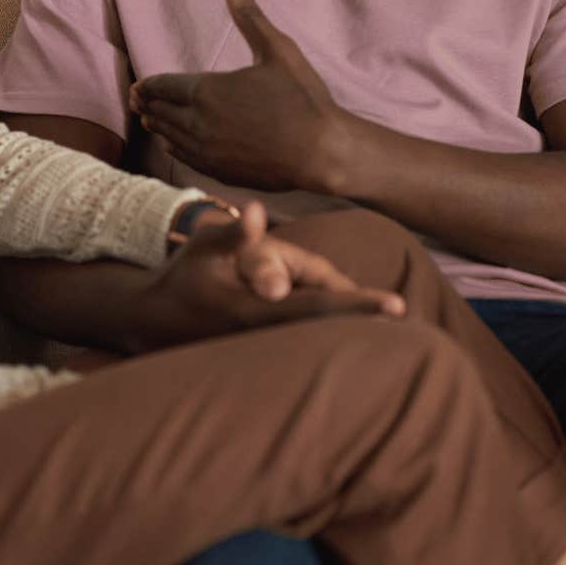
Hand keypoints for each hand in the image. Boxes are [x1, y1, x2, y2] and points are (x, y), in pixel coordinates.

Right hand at [128, 200, 403, 352]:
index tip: (398, 306)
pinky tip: (363, 332)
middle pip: (330, 329)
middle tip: (409, 313)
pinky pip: (308, 344)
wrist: (155, 321)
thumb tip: (256, 211)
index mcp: (255, 309)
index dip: (359, 306)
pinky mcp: (266, 355)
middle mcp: (266, 336)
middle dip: (369, 321)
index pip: (318, 307)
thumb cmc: (186, 274)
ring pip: (321, 339)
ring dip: (356, 330)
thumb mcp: (205, 246)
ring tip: (396, 321)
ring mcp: (266, 351)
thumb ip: (236, 233)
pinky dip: (336, 335)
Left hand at [131, 0, 347, 192]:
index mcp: (208, 90)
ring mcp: (207, 151)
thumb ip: (248, 14)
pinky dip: (172, 147)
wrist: (322, 152)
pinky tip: (171, 144)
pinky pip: (184, 157)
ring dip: (157, 125)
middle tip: (136, 100)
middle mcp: (199, 123)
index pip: (163, 86)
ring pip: (169, 136)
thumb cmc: (302, 97)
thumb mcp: (277, 49)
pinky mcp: (219, 171)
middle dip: (147, 104)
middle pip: (161, 112)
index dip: (148, 86)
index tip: (138, 86)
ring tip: (148, 118)